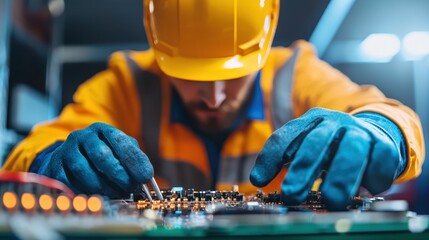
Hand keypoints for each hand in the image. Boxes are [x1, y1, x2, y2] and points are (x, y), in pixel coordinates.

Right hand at [39, 122, 153, 197]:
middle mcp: (82, 136)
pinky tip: (97, 196)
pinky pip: (68, 182)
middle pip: (101, 155)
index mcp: (102, 130)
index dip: (135, 160)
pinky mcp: (54, 167)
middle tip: (131, 188)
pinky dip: (84, 192)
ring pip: (83, 170)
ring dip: (103, 186)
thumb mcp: (118, 150)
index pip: (120, 141)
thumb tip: (146, 177)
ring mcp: (66, 151)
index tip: (146, 176)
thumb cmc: (100, 154)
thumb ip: (133, 159)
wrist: (68, 156)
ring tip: (117, 194)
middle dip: (119, 175)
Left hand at [250, 108, 401, 209]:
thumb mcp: (309, 148)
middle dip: (302, 169)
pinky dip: (372, 180)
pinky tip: (366, 191)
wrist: (374, 134)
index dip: (270, 158)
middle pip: (315, 143)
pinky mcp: (384, 146)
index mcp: (309, 122)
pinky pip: (379, 163)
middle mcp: (333, 122)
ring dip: (339, 178)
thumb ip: (291, 162)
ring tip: (331, 201)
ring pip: (349, 152)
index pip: (284, 137)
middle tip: (291, 194)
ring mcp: (359, 132)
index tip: (258, 180)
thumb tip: (262, 183)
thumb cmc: (333, 148)